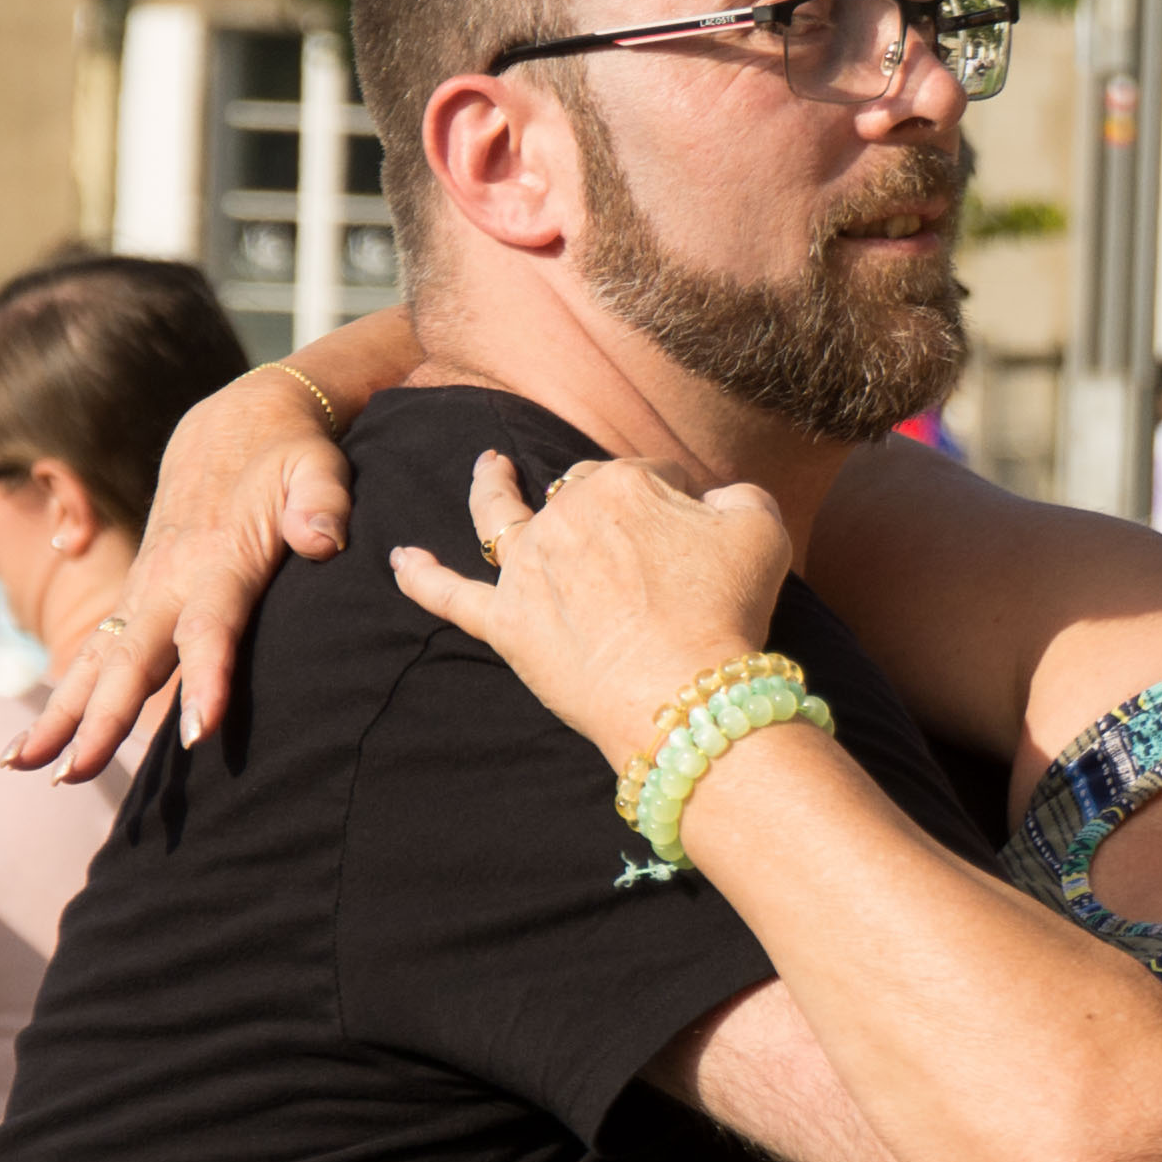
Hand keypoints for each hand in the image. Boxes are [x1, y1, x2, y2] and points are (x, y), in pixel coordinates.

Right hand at [10, 373, 353, 779]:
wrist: (235, 425)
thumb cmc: (287, 455)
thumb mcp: (316, 469)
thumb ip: (321, 505)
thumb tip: (322, 540)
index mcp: (220, 560)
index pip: (212, 626)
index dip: (207, 678)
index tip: (199, 731)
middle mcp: (169, 582)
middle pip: (132, 659)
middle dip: (102, 718)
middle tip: (74, 774)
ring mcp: (145, 593)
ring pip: (96, 662)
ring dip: (59, 716)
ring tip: (21, 767)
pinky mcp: (137, 601)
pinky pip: (94, 657)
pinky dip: (63, 701)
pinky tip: (34, 748)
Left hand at [390, 453, 791, 764]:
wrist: (682, 694)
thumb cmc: (728, 612)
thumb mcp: (762, 531)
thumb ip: (737, 495)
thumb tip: (711, 499)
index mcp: (625, 482)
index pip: (649, 474)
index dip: (675, 498)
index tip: (693, 528)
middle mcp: (566, 513)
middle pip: (580, 492)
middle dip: (602, 501)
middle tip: (631, 537)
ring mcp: (529, 570)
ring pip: (501, 516)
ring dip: (490, 486)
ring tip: (487, 467)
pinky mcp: (507, 626)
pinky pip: (452, 597)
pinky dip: (421, 579)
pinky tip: (399, 562)